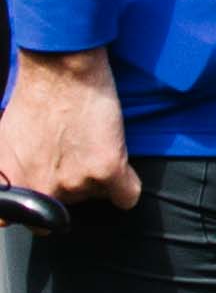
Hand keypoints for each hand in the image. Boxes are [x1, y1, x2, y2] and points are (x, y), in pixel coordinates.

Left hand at [0, 50, 136, 213]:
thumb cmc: (32, 98)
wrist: (60, 71)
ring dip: (98, 177)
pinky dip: (126, 188)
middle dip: (71, 187)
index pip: (26, 221)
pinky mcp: (106, 169)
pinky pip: (126, 196)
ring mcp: (74, 182)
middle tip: (73, 157)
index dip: (38, 210)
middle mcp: (41, 189)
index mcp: (12, 184)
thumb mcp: (2, 142)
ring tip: (92, 144)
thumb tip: (7, 204)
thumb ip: (5, 174)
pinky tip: (121, 170)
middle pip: (67, 207)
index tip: (45, 200)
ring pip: (96, 196)